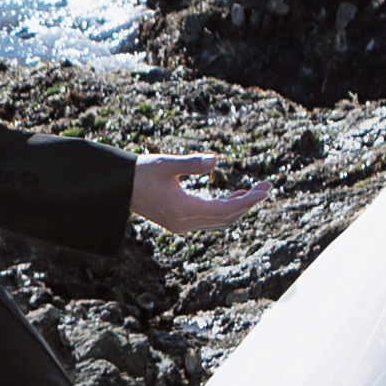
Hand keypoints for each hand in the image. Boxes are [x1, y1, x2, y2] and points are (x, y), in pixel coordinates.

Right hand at [129, 154, 266, 233]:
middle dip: (249, 203)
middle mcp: (184, 223)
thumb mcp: (166, 163)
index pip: (226, 210)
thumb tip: (217, 160)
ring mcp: (181, 225)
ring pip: (220, 221)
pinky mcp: (179, 222)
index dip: (249, 201)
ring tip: (255, 190)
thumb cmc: (140, 172)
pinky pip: (210, 220)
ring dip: (239, 208)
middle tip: (268, 186)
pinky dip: (225, 210)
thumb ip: (192, 163)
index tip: (267, 189)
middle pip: (227, 218)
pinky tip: (234, 196)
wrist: (117, 187)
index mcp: (183, 210)